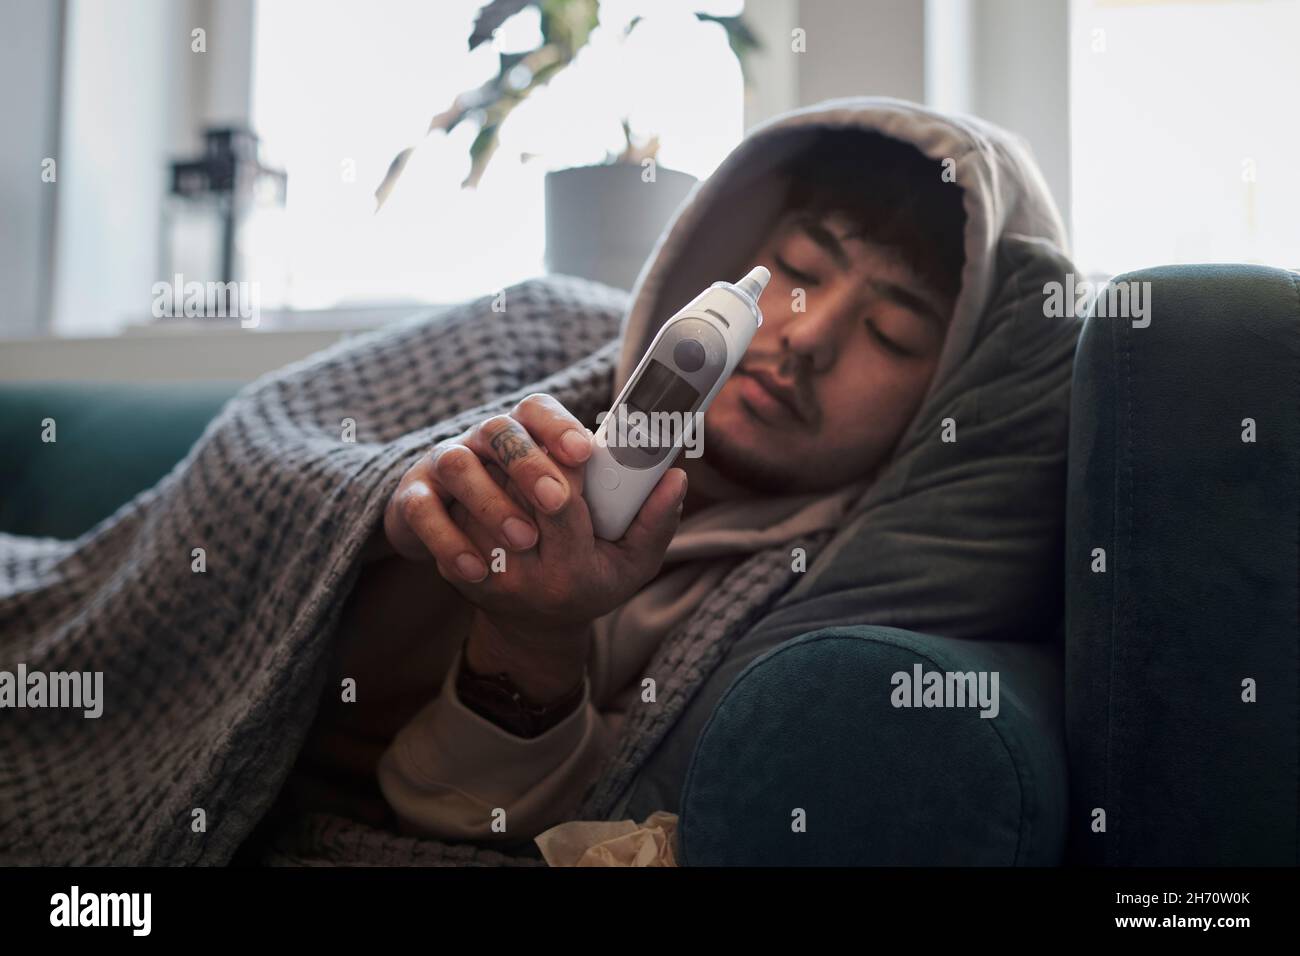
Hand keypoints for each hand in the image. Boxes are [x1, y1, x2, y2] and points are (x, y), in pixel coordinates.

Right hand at [382, 393, 686, 631]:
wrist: (504, 599)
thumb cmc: (566, 564)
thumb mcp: (616, 552)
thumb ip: (648, 519)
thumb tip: (677, 479)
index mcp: (537, 442)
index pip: (542, 410)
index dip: (562, 427)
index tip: (585, 454)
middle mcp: (491, 445)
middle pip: (502, 429)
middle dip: (531, 462)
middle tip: (559, 501)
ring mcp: (448, 469)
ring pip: (458, 462)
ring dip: (490, 499)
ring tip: (522, 541)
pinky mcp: (417, 504)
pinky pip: (422, 511)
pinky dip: (445, 538)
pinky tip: (475, 571)